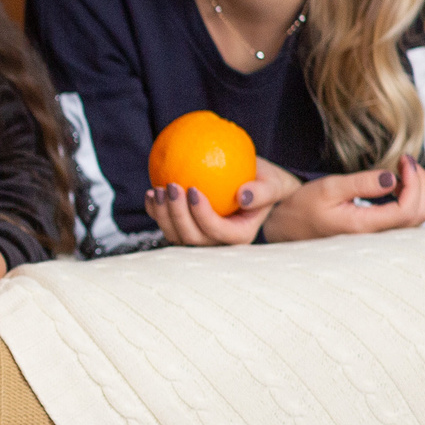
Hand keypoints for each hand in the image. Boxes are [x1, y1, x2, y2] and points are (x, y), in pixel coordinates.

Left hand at [145, 157, 300, 246]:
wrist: (254, 184)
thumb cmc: (265, 183)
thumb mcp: (274, 184)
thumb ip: (263, 191)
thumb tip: (243, 196)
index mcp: (239, 236)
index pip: (216, 231)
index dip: (201, 214)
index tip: (193, 188)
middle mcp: (217, 242)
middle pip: (192, 237)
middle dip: (177, 215)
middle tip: (172, 186)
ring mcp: (199, 236)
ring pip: (175, 235)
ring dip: (162, 215)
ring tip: (159, 189)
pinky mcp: (185, 226)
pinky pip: (166, 224)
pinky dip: (155, 212)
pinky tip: (150, 193)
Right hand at [258, 156, 424, 241]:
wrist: (286, 227)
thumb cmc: (303, 207)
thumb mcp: (329, 188)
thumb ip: (362, 183)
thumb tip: (392, 178)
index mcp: (363, 227)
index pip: (407, 209)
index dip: (414, 182)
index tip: (404, 160)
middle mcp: (374, 237)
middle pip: (419, 215)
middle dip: (421, 184)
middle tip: (407, 162)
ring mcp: (377, 238)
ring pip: (417, 219)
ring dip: (418, 192)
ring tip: (403, 171)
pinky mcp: (376, 234)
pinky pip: (407, 220)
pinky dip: (411, 199)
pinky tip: (398, 185)